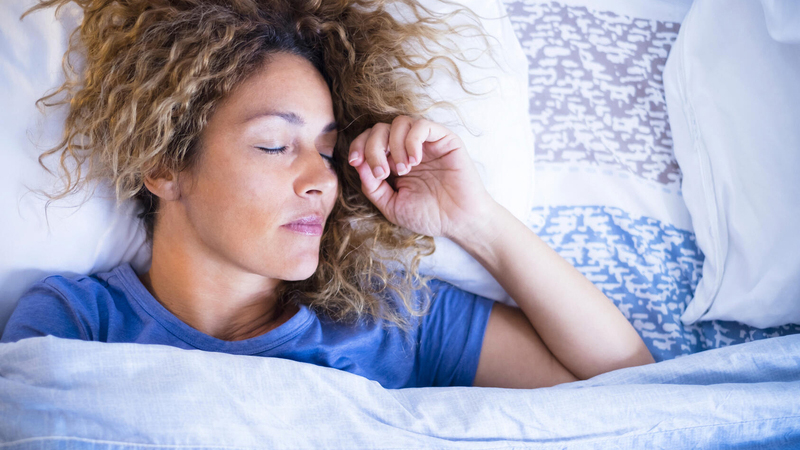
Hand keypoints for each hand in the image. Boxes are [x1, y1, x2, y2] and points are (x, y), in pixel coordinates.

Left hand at [348, 116, 495, 239]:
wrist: (459, 222)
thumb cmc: (429, 215)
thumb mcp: (391, 205)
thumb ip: (372, 187)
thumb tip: (358, 163)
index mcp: (393, 162)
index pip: (369, 140)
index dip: (358, 146)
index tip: (355, 162)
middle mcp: (408, 148)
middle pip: (380, 129)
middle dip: (373, 148)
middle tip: (382, 173)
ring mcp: (426, 143)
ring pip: (399, 122)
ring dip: (394, 145)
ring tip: (404, 170)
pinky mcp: (445, 140)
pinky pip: (422, 126)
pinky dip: (412, 140)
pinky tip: (415, 161)